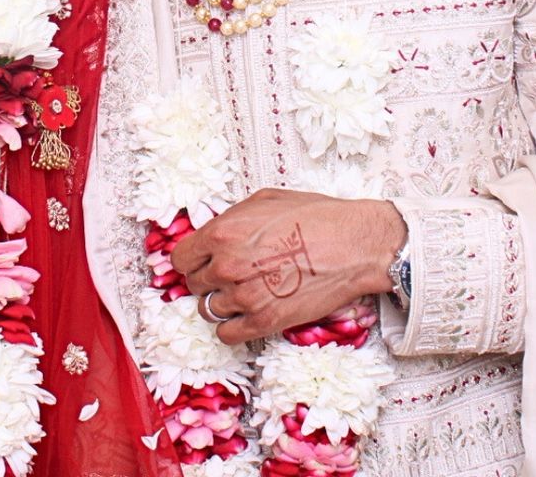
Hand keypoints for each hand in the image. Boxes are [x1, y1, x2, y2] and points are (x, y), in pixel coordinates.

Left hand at [171, 188, 404, 344]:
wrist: (354, 244)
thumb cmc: (316, 217)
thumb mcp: (266, 200)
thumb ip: (232, 219)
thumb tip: (213, 234)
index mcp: (223, 233)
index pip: (181, 258)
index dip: (193, 260)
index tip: (203, 262)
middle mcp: (227, 265)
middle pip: (195, 285)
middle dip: (210, 280)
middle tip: (233, 275)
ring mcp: (245, 296)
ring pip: (210, 310)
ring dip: (223, 303)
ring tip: (245, 293)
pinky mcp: (265, 321)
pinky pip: (226, 335)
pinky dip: (232, 327)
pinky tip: (247, 315)